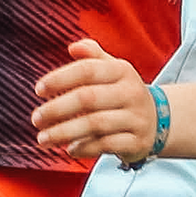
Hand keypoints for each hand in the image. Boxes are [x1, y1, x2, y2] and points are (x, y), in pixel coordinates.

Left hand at [32, 38, 161, 164]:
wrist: (159, 120)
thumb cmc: (122, 93)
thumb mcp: (112, 70)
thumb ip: (92, 57)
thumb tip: (73, 47)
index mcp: (122, 71)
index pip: (87, 70)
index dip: (60, 78)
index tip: (38, 90)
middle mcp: (131, 92)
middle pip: (88, 98)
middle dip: (57, 109)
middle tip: (36, 119)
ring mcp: (136, 118)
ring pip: (95, 124)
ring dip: (65, 132)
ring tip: (43, 139)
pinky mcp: (137, 142)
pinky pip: (107, 145)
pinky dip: (85, 148)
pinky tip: (70, 149)